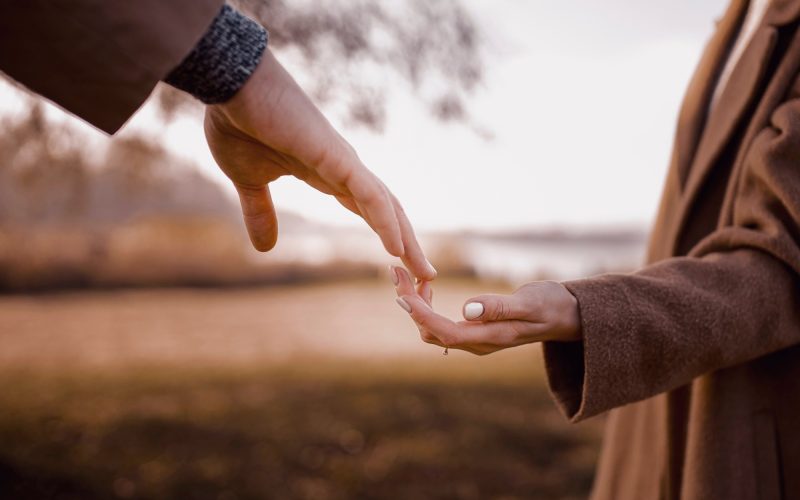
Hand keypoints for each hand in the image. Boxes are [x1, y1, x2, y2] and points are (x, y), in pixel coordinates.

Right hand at [204, 49, 435, 280]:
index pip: (368, 209)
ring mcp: (342, 161)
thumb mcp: (249, 182)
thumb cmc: (238, 123)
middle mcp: (343, 168)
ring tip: (424, 270)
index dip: (387, 234)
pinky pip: (368, 194)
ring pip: (385, 205)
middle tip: (427, 274)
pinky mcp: (335, 155)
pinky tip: (397, 247)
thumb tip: (265, 248)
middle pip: (387, 210)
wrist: (230, 83)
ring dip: (406, 239)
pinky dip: (384, 221)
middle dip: (408, 242)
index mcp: (328, 174)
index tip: (401, 263)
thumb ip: (261, 212)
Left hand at [391, 267, 581, 354]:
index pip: (444, 331)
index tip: (402, 294)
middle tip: (397, 272)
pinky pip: (442, 322)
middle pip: (431, 331)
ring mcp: (476, 339)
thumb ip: (500, 307)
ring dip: (416, 305)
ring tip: (407, 276)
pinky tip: (425, 285)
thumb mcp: (530, 302)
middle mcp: (478, 343)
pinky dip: (427, 304)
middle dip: (410, 305)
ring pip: (433, 328)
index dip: (421, 315)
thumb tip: (467, 309)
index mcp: (489, 338)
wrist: (567, 315)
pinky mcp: (475, 330)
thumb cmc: (552, 305)